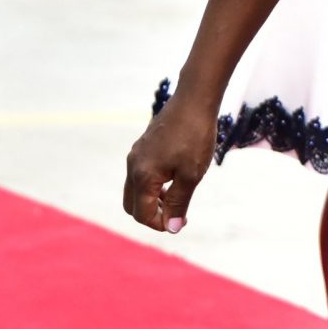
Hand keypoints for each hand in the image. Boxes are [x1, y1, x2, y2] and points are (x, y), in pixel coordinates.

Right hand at [123, 92, 217, 234]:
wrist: (194, 99)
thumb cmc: (195, 137)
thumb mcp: (191, 174)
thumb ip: (178, 203)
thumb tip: (172, 228)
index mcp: (142, 176)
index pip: (141, 214)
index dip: (160, 224)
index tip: (181, 223)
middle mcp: (133, 166)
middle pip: (132, 205)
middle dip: (151, 214)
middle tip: (177, 214)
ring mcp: (136, 155)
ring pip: (135, 189)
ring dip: (152, 199)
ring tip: (178, 196)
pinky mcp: (143, 146)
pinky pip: (141, 174)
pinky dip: (153, 185)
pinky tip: (176, 178)